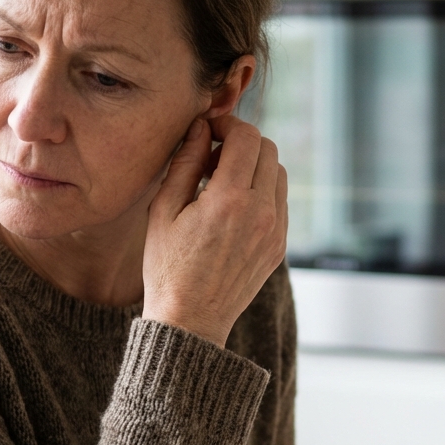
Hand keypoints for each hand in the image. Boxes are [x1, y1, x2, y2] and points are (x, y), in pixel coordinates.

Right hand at [142, 115, 287, 347]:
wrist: (190, 320)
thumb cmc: (167, 268)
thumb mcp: (164, 211)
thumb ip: (185, 163)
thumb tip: (201, 128)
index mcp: (229, 200)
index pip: (246, 137)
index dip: (227, 124)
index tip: (209, 131)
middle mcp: (261, 213)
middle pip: (268, 149)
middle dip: (241, 143)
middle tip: (213, 157)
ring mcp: (275, 231)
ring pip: (278, 174)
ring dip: (254, 167)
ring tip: (222, 184)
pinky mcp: (279, 246)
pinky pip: (280, 202)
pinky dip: (262, 192)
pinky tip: (233, 209)